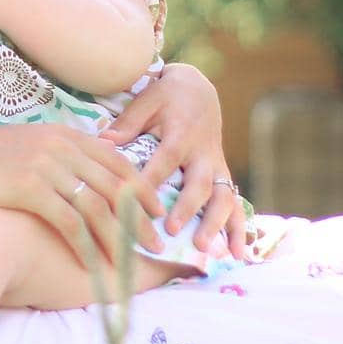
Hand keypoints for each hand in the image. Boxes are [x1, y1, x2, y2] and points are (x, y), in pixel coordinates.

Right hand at [0, 124, 168, 268]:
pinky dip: (87, 247)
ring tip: (134, 261)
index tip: (158, 211)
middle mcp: (61, 146)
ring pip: (98, 207)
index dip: (142, 188)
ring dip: (120, 238)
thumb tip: (86, 172)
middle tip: (158, 243)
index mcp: (65, 134)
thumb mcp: (28, 145)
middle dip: (140, 218)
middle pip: (116, 186)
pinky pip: (70, 223)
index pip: (118, 162)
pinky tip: (96, 266)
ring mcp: (46, 166)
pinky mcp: (30, 188)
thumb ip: (60, 154)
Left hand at [97, 62, 249, 260]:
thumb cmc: (167, 96)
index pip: (166, 160)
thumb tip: (103, 143)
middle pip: (199, 183)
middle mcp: (203, 153)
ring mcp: (216, 166)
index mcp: (182, 133)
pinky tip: (239, 254)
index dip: (152, 181)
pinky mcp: (222, 176)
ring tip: (206, 249)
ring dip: (217, 224)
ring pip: (223, 196)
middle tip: (173, 230)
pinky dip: (239, 228)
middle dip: (188, 208)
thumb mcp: (147, 100)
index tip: (136, 203)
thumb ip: (128, 122)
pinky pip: (234, 203)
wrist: (199, 89)